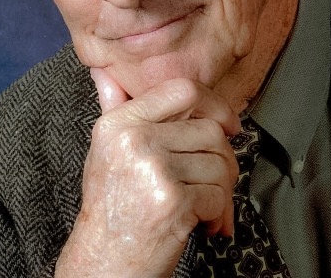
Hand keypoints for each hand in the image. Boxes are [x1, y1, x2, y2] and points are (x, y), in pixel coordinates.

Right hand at [55, 71, 239, 277]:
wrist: (103, 261)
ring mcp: (153, 169)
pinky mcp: (172, 201)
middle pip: (210, 130)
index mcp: (119, 123)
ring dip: (222, 189)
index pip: (181, 90)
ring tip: (205, 202)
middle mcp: (134, 140)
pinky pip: (218, 194)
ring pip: (219, 164)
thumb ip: (112, 107)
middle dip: (223, 158)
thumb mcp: (104, 148)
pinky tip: (201, 221)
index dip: (214, 104)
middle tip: (215, 177)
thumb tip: (105, 72)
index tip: (227, 122)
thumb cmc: (109, 204)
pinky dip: (218, 212)